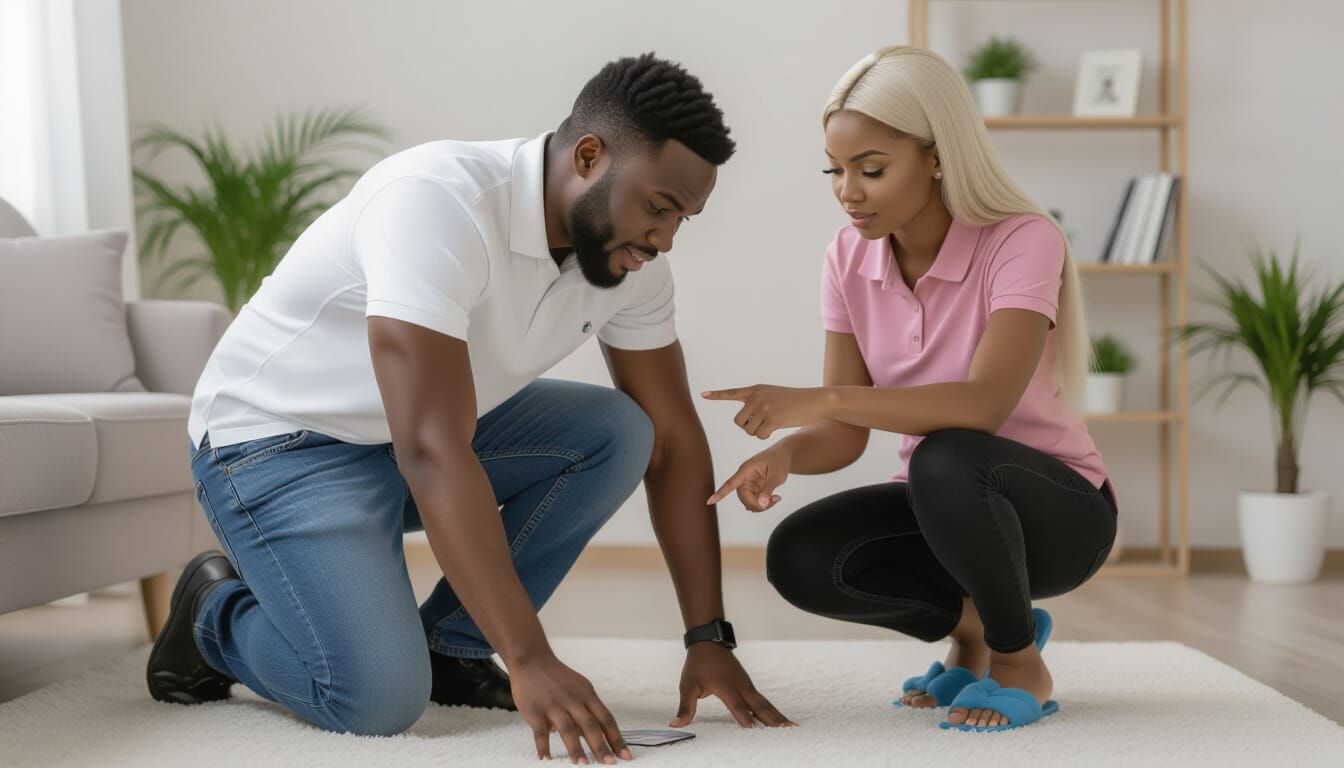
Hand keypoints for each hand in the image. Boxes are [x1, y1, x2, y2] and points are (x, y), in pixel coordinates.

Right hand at [510, 652, 632, 763]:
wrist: (531, 659)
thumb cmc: (557, 678)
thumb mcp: (579, 688)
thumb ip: (588, 711)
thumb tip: (599, 737)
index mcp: (587, 694)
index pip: (606, 719)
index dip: (617, 739)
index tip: (626, 756)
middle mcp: (573, 699)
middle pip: (591, 725)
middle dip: (601, 747)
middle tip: (609, 764)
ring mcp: (553, 705)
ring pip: (568, 729)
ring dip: (576, 749)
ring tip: (583, 765)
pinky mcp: (535, 710)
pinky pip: (540, 732)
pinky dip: (544, 747)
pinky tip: (547, 760)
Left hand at [671, 642, 794, 727]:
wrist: (709, 641)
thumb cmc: (697, 664)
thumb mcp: (687, 685)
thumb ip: (685, 707)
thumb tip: (675, 724)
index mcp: (726, 688)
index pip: (738, 708)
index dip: (746, 720)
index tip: (756, 731)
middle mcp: (741, 687)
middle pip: (759, 707)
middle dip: (773, 720)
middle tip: (787, 731)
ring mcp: (747, 685)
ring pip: (765, 704)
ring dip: (778, 716)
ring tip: (792, 728)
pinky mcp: (749, 685)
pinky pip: (763, 701)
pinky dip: (772, 710)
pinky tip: (779, 719)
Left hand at [701, 385, 830, 438]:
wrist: (814, 401)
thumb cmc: (794, 400)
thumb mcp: (773, 394)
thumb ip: (757, 401)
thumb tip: (744, 419)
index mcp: (755, 390)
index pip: (732, 393)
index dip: (717, 395)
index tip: (703, 394)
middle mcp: (756, 397)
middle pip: (738, 422)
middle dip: (748, 427)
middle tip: (762, 424)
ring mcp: (764, 408)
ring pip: (749, 431)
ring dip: (759, 433)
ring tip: (772, 424)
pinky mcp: (772, 419)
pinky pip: (760, 436)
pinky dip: (766, 436)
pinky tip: (776, 429)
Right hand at [707, 445, 791, 511]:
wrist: (784, 455)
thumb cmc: (779, 460)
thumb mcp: (776, 474)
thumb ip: (768, 489)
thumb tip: (761, 504)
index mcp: (746, 470)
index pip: (730, 483)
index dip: (720, 493)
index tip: (710, 501)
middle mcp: (745, 477)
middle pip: (743, 498)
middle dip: (757, 504)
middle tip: (773, 501)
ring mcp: (749, 484)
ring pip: (749, 502)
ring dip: (761, 505)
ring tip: (775, 499)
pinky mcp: (754, 489)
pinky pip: (755, 501)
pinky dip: (764, 504)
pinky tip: (774, 498)